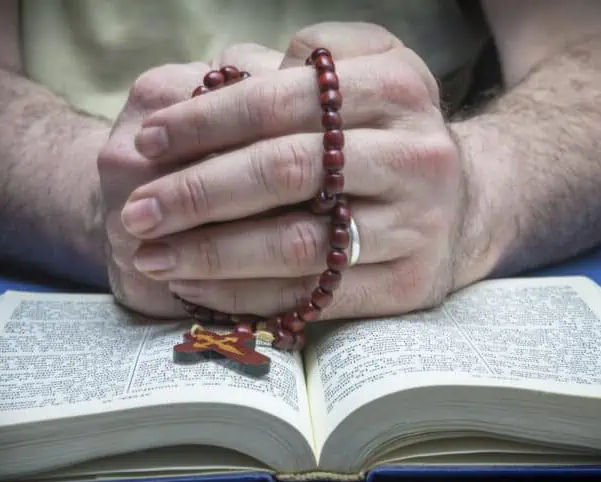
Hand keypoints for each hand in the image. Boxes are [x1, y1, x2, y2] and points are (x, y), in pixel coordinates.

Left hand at [121, 23, 470, 324]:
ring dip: (211, 254)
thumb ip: (290, 68)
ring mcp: (419, 224)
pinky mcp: (411, 284)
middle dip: (196, 193)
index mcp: (397, 84)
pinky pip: (313, 295)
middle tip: (136, 213)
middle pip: (286, 171)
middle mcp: (417, 153)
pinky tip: (197, 288)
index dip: (206, 121)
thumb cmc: (386, 133)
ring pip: (296, 243)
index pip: (282, 100)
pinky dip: (247, 295)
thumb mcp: (359, 73)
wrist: (464, 202)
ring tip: (151, 256)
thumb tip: (202, 90)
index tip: (149, 141)